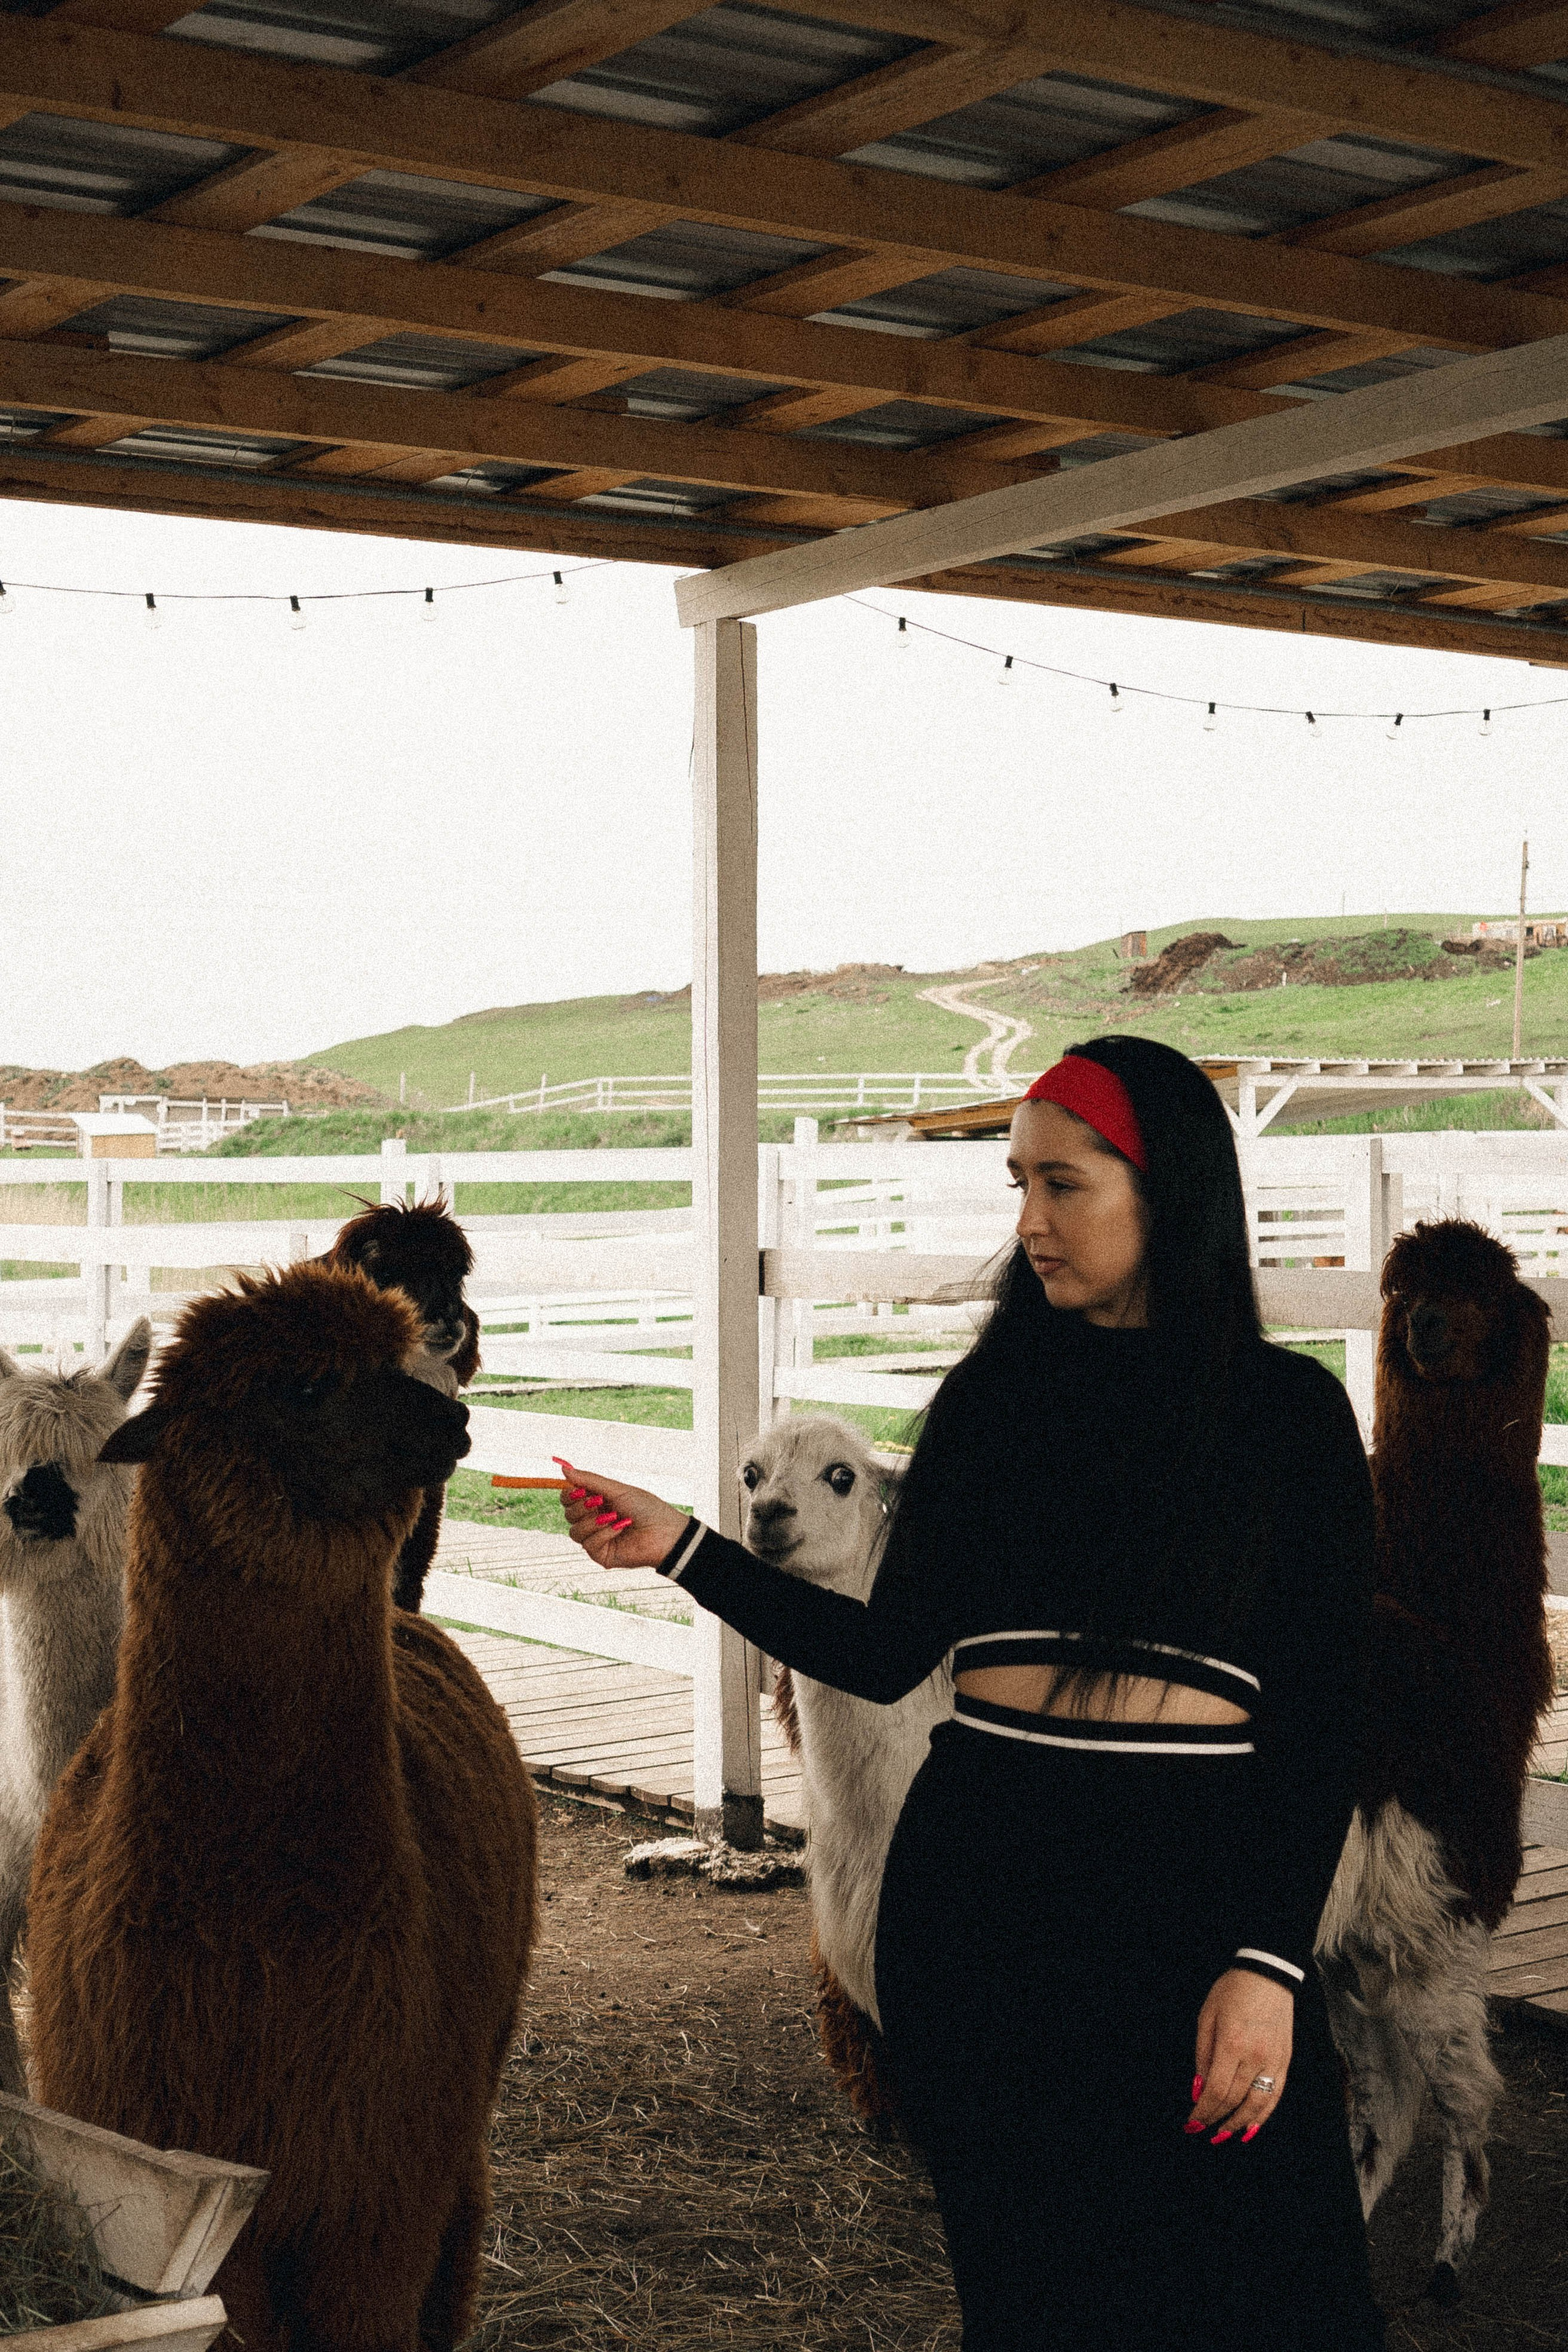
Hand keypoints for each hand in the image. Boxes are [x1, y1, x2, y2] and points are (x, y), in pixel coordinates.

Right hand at [554, 1459, 689, 1570]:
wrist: (664, 1531)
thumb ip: (589, 1480)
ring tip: (614, 1516)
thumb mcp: (617, 1490)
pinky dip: (603, 1533)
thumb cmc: (646, 1508)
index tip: (579, 1490)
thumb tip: (564, 1468)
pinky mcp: (601, 1554)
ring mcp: (596, 1538)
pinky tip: (620, 1528)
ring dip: (593, 1521)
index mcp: (596, 1503)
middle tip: (599, 1501)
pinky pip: (588, 1544)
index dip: (569, 1494)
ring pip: (574, 1531)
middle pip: (568, 1514)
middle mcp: (593, 1520)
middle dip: (581, 1506)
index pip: (568, 1499)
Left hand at [1186, 1970, 1292, 2143]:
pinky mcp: (1285, 2060)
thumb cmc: (1232, 1991)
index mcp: (1231, 2043)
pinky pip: (1275, 2095)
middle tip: (1202, 2129)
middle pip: (1234, 2100)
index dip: (1203, 2111)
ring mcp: (1274, 2060)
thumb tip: (1199, 2089)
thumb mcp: (1207, 2015)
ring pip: (1257, 2104)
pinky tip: (1251, 2126)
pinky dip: (1263, 2115)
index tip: (1192, 2123)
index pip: (1216, 2090)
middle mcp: (1255, 2056)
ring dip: (1239, 2124)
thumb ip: (1202, 2054)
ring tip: (1224, 2134)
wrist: (1268, 1973)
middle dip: (1216, 2118)